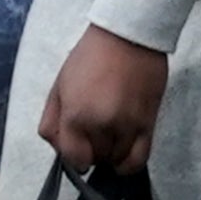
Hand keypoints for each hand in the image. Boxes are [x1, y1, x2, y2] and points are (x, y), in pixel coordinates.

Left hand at [40, 28, 168, 183]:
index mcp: (76, 116)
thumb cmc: (88, 57)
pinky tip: (123, 150)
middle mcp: (102, 126)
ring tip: (109, 134)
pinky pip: (139, 159)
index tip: (76, 144)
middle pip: (96, 159)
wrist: (128, 36)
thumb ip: (51, 123)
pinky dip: (128, 163)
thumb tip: (60, 150)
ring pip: (116, 161)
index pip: (74, 159)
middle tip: (92, 131)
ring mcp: (127, 126)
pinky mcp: (149, 123)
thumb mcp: (58, 87)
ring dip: (110, 153)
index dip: (73, 154)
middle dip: (91, 150)